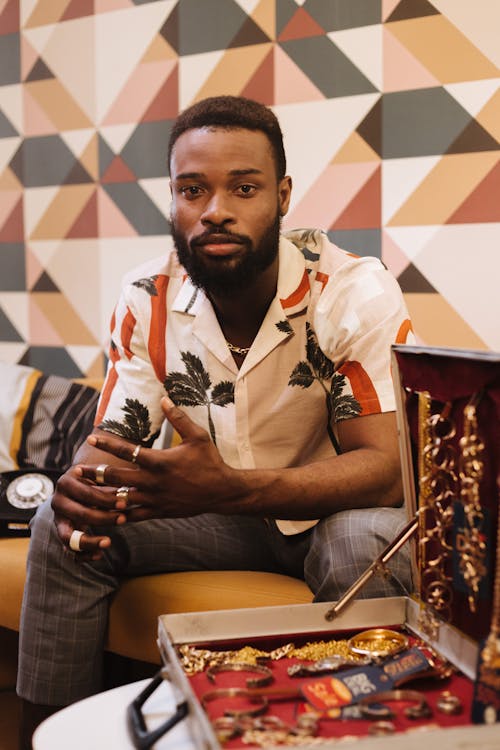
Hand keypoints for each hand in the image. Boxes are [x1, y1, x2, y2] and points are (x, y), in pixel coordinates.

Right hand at [52, 465, 127, 559]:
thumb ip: (113, 484)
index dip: (106, 500)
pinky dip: (83, 555)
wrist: (78, 487)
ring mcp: (58, 520)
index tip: (124, 504)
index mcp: (65, 483)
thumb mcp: (100, 477)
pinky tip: (99, 554)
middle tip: (123, 519)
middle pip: (80, 514)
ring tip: (108, 542)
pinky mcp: (63, 534)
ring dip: (89, 541)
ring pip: (68, 537)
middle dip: (104, 518)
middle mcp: (57, 502)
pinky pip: (69, 550)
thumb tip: (133, 493)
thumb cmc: (94, 479)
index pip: (86, 494)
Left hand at [77, 396, 239, 522]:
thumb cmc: (210, 461)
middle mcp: (154, 482)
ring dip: (103, 497)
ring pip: (122, 500)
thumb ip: (179, 418)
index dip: (107, 444)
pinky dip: (121, 514)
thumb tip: (164, 399)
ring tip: (86, 494)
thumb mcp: (197, 436)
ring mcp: (156, 499)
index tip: (91, 439)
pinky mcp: (160, 512)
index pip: (127, 451)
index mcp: (160, 461)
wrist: (222, 492)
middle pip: (117, 478)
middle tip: (76, 472)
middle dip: (95, 474)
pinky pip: (135, 515)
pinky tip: (108, 513)